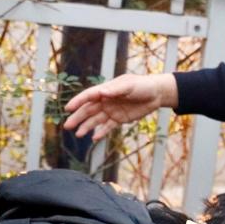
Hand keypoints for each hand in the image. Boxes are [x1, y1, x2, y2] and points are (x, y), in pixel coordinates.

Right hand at [63, 73, 177, 141]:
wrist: (157, 94)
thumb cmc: (143, 85)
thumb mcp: (130, 85)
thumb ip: (116, 90)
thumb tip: (102, 93)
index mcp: (106, 90)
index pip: (89, 96)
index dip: (78, 101)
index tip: (68, 108)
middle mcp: (106, 101)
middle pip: (89, 110)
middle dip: (78, 117)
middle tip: (67, 126)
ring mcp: (112, 110)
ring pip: (96, 120)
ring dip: (87, 126)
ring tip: (78, 134)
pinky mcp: (120, 119)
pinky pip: (108, 127)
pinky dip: (101, 132)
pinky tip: (94, 138)